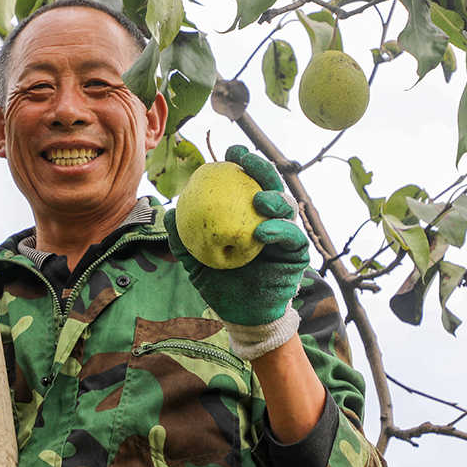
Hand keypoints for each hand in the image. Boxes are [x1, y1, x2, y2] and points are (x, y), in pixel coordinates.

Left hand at [166, 145, 308, 327]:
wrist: (241, 315)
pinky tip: (264, 231)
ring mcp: (286, 235)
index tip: (229, 151)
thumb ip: (183, 239)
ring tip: (259, 200)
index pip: (246, 183)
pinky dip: (280, 231)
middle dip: (261, 168)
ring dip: (274, 199)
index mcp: (247, 215)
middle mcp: (269, 219)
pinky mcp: (298, 254)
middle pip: (270, 186)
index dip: (241, 164)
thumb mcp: (195, 262)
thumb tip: (168, 212)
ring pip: (286, 207)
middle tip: (245, 160)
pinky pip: (293, 238)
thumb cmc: (219, 285)